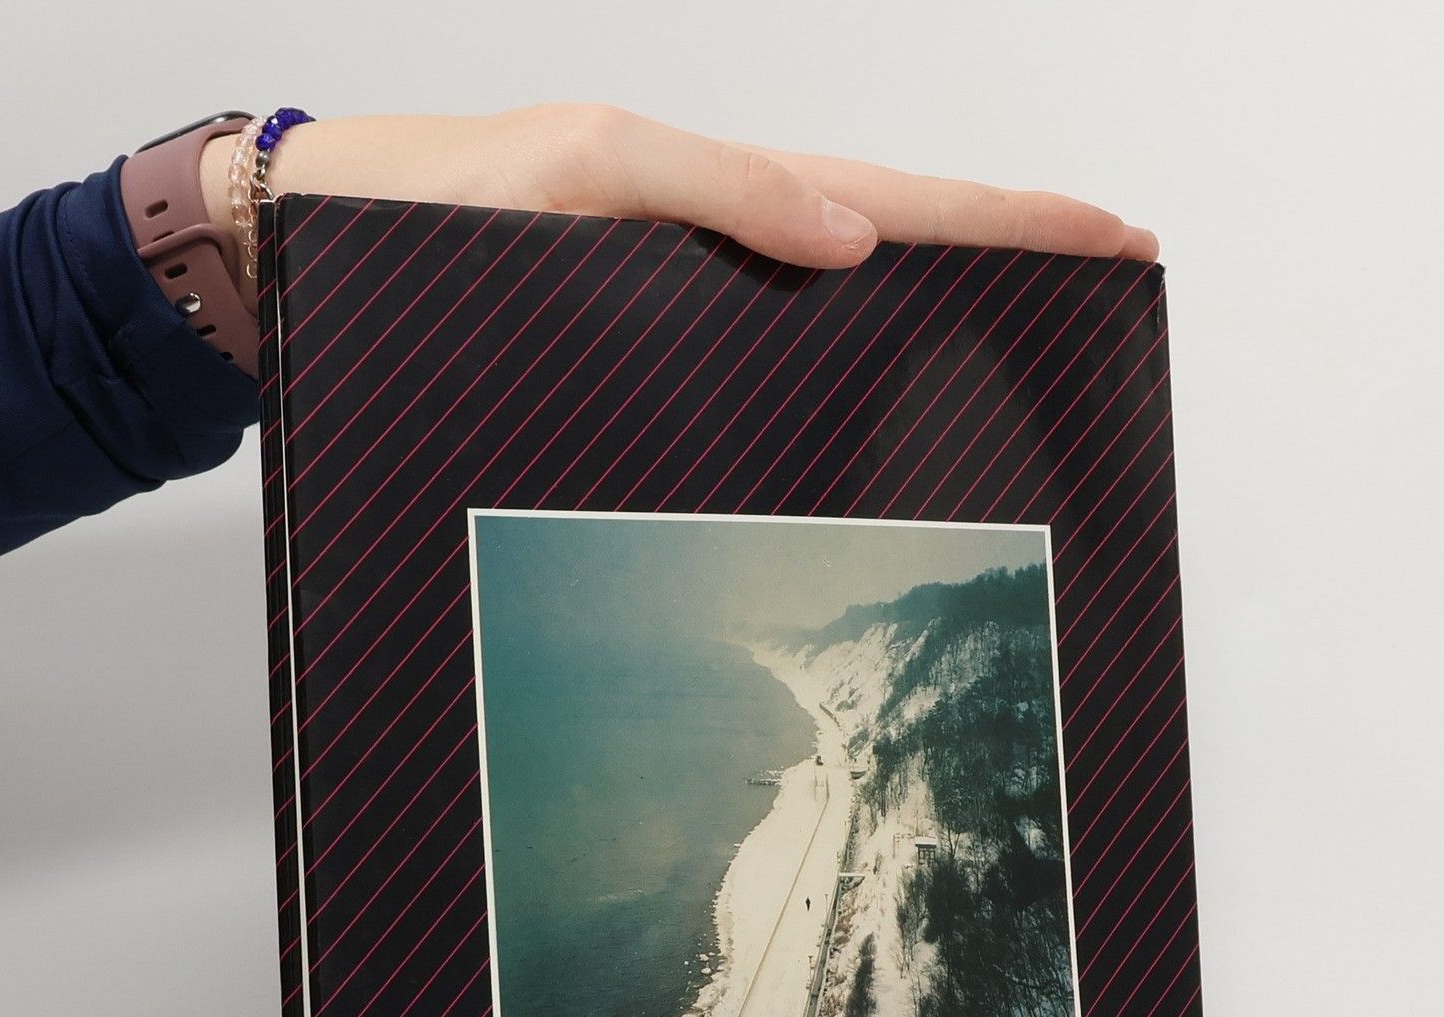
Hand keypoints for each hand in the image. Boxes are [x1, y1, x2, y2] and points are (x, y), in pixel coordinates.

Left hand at [204, 104, 1156, 308]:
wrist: (327, 254)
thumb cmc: (438, 201)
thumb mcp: (584, 165)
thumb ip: (720, 188)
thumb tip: (856, 239)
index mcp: (733, 197)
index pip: (907, 202)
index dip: (1014, 221)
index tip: (1115, 236)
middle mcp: (731, 264)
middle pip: (902, 259)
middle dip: (1014, 272)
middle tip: (1112, 292)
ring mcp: (699, 325)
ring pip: (849, 326)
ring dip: (948, 338)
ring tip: (1036, 358)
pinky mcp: (652, 379)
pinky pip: (776, 381)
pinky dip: (850, 389)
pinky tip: (884, 425)